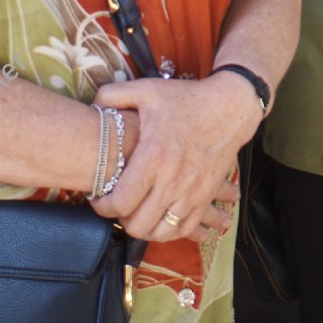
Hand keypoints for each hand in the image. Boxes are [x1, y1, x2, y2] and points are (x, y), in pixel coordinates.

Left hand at [89, 73, 256, 242]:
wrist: (230, 108)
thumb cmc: (187, 99)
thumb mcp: (148, 90)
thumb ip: (114, 94)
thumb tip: (92, 105)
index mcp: (154, 157)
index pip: (121, 202)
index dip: (103, 207)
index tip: (98, 199)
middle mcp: (172, 180)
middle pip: (138, 224)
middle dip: (120, 221)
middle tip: (117, 207)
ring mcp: (192, 192)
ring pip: (161, 231)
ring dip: (144, 229)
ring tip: (137, 215)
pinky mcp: (206, 196)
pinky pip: (185, 228)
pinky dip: (169, 231)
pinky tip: (160, 220)